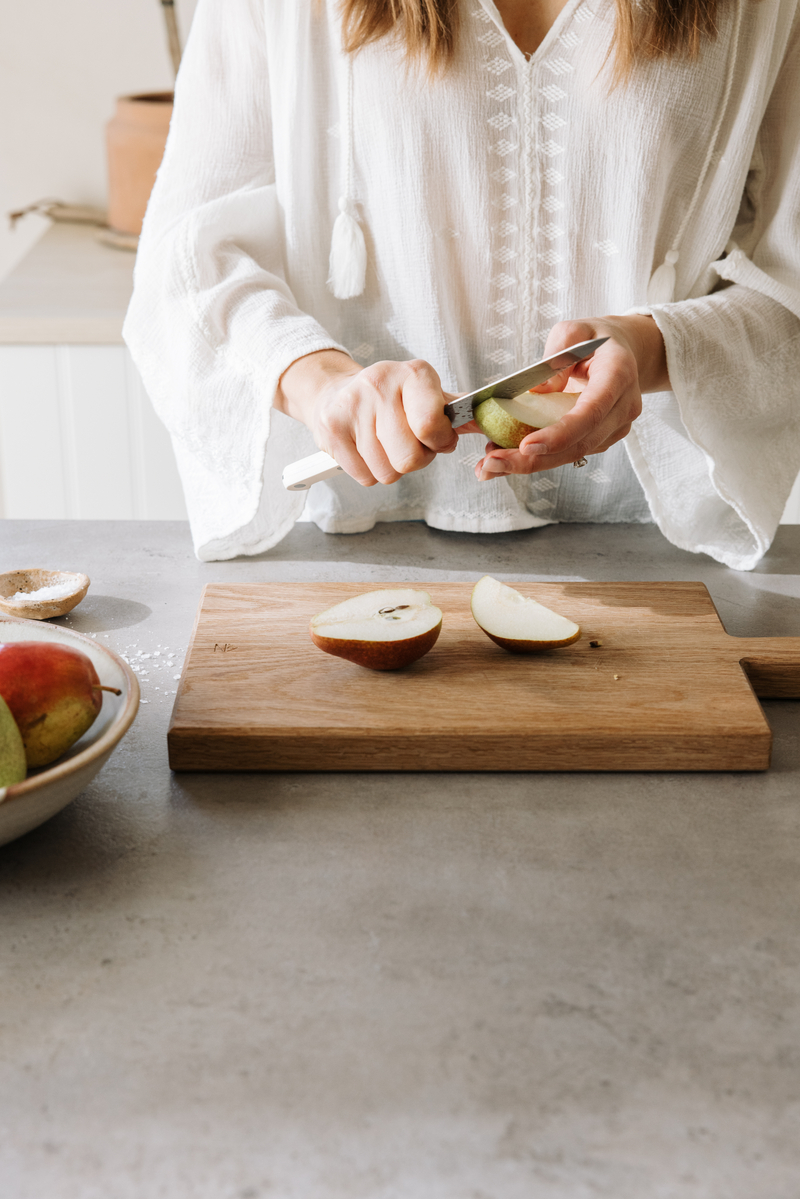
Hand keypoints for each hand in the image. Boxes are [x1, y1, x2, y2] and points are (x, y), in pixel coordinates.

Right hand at [276, 350, 458, 485]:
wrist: (336, 391)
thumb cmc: (392, 398)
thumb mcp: (428, 395)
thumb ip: (459, 411)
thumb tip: (488, 418)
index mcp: (414, 374)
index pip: (430, 425)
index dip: (439, 443)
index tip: (438, 439)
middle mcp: (381, 384)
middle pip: (409, 458)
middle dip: (416, 460)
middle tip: (411, 444)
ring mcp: (353, 406)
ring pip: (387, 472)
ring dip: (392, 467)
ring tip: (386, 445)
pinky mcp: (332, 429)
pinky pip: (364, 477)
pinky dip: (370, 471)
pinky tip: (367, 450)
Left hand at [475, 315, 668, 481]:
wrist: (624, 353)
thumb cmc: (595, 340)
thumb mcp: (573, 332)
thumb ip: (555, 355)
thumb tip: (536, 391)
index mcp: (618, 375)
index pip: (591, 412)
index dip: (560, 433)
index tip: (527, 445)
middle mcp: (622, 407)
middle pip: (579, 444)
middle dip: (533, 460)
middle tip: (492, 463)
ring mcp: (615, 428)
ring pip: (571, 455)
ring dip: (529, 463)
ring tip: (490, 464)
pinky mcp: (602, 439)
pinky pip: (568, 453)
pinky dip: (538, 458)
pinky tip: (507, 457)